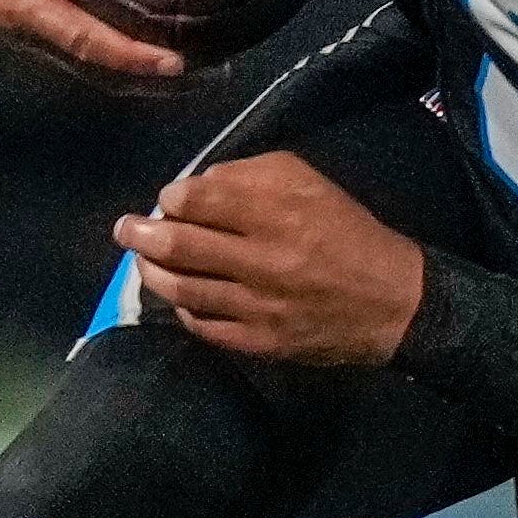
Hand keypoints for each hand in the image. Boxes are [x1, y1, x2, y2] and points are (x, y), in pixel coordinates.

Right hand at [0, 0, 186, 88]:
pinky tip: (143, 43)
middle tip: (207, 70)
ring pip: (79, 60)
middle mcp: (19, 24)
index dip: (129, 54)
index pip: (82, 38)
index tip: (174, 62)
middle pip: (90, 63)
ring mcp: (17, 29)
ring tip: (190, 67)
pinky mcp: (18, 21)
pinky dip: (104, 50)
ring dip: (126, 67)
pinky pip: (68, 45)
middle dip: (142, 70)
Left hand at [118, 152, 425, 370]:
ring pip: (182, 288)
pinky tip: (180, 297)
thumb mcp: (311, 183)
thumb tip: (199, 187)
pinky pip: (202, 325)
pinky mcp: (260, 341)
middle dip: (141, 234)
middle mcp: (265, 258)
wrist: (392, 301)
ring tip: (141, 261)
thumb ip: (253, 176)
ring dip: (151, 271)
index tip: (170, 198)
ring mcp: (258, 305)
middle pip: (179, 244)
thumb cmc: (347, 232)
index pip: (200, 198)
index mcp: (280, 210)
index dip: (173, 197)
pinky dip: (183, 308)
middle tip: (125, 229)